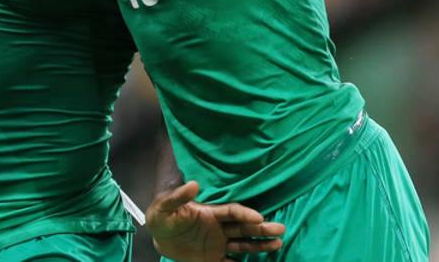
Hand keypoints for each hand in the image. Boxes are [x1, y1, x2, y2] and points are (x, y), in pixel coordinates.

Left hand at [146, 181, 284, 261]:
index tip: (259, 217)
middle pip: (243, 228)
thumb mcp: (165, 206)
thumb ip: (178, 197)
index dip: (245, 214)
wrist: (158, 236)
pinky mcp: (213, 258)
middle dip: (261, 229)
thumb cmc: (162, 216)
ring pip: (243, 244)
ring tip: (278, 244)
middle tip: (280, 229)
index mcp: (210, 213)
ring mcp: (218, 243)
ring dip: (260, 245)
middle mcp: (218, 228)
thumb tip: (193, 184)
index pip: (232, 212)